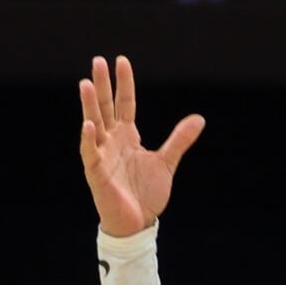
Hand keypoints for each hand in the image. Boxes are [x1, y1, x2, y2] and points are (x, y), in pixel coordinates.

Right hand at [79, 55, 203, 238]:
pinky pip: (90, 154)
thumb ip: (179, 139)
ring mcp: (102, 156)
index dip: (124, 83)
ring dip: (89, 105)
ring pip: (94, 125)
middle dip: (102, 85)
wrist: (137, 223)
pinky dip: (89, 140)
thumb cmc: (146, 194)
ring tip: (86, 83)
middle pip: (106, 107)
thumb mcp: (166, 161)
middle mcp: (112, 141)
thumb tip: (199, 118)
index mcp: (127, 136)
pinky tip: (89, 125)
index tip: (121, 60)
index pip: (125, 103)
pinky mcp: (97, 173)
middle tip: (98, 60)